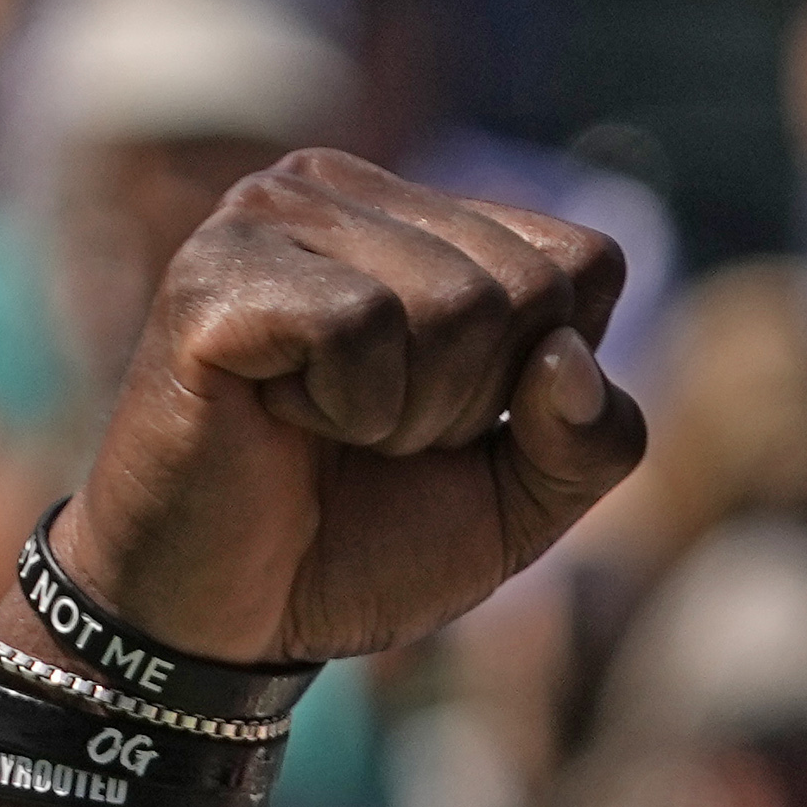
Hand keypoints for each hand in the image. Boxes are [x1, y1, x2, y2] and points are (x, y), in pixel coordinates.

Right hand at [50, 154, 645, 669]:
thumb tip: (570, 357)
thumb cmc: (361, 542)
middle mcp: (341, 188)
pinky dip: (348, 409)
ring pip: (451, 302)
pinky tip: (282, 417)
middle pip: (524, 285)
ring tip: (328, 427)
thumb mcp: (519, 504)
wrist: (222, 619)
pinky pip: (361, 326)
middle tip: (375, 436)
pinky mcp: (215, 273)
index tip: (450, 424)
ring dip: (408, 414)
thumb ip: (592, 441)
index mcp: (420, 216)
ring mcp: (269, 215)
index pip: (584, 263)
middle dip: (474, 403)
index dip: (545, 380)